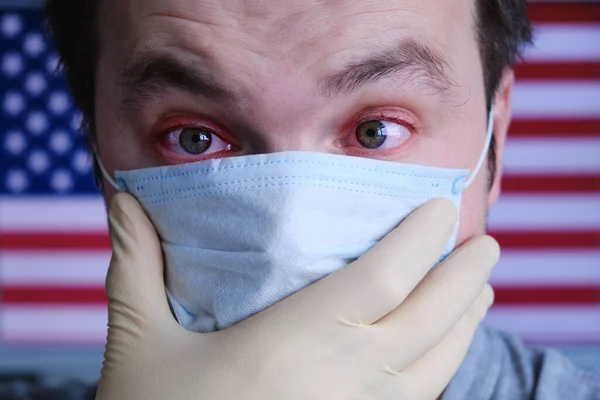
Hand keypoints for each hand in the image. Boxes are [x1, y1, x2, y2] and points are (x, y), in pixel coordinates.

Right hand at [96, 194, 497, 399]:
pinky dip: (444, 370)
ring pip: (437, 365)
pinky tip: (443, 357)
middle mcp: (345, 381)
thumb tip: (122, 196)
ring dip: (466, 322)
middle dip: (466, 277)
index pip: (383, 276)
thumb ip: (136, 264)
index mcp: (297, 343)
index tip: (443, 205)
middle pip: (430, 318)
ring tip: (482, 292)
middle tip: (488, 244)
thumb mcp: (139, 344)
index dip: (421, 237)